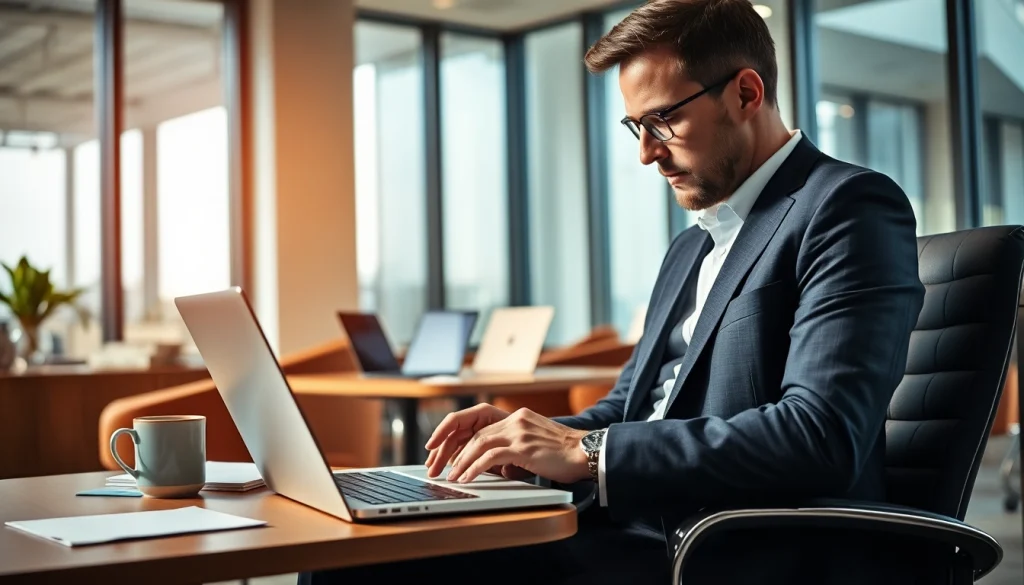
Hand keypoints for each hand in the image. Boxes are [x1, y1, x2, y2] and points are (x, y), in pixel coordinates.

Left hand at [425, 405, 588, 484]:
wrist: (588, 452)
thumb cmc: (566, 455)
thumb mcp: (537, 445)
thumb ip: (517, 449)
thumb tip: (501, 466)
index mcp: (519, 417)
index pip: (483, 429)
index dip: (464, 443)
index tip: (450, 456)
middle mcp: (516, 420)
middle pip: (476, 434)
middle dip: (456, 453)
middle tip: (444, 468)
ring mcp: (519, 432)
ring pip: (479, 443)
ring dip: (461, 462)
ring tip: (451, 477)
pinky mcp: (523, 446)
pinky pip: (490, 457)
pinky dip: (474, 467)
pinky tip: (467, 478)